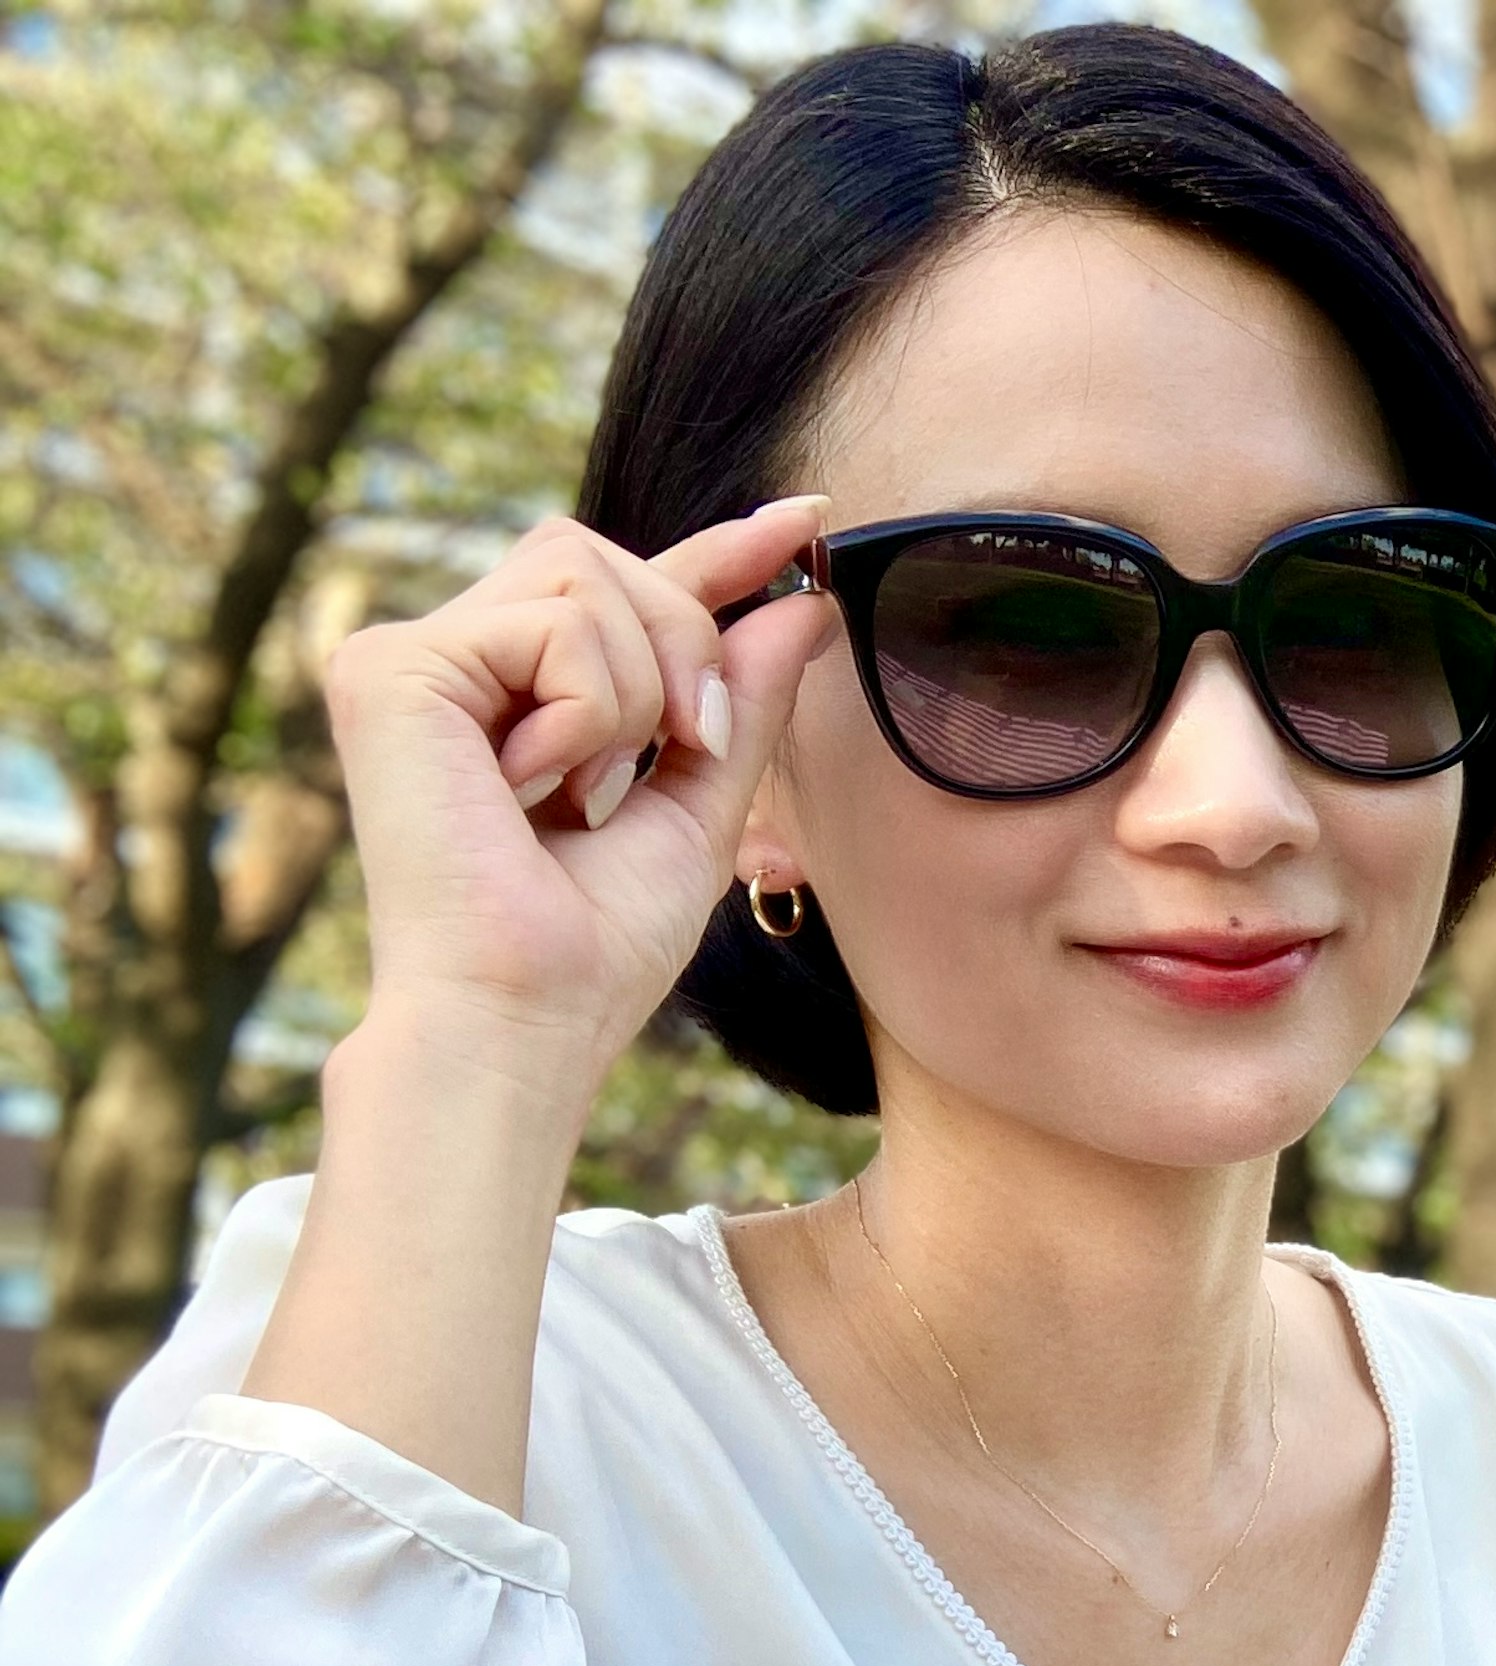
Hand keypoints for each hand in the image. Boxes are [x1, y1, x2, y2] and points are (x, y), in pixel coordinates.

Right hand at [320, 496, 837, 1112]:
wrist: (526, 1018)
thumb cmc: (597, 946)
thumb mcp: (702, 804)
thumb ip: (741, 700)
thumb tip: (804, 600)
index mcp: (520, 696)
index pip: (623, 588)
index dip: (718, 550)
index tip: (810, 519)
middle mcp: (457, 663)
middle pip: (607, 557)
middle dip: (686, 643)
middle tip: (682, 748)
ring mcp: (411, 658)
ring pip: (587, 573)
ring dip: (638, 689)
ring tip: (588, 792)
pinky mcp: (388, 667)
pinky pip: (553, 623)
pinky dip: (589, 712)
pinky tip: (538, 787)